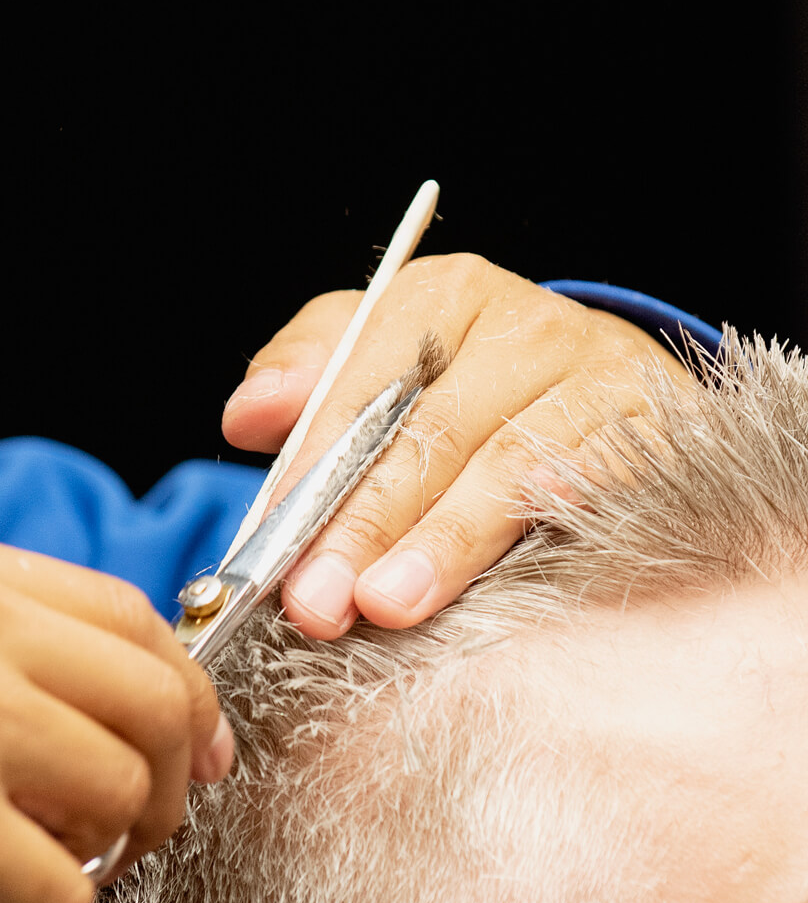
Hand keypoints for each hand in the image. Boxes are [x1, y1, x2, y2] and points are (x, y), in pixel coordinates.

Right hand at [0, 522, 230, 902]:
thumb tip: (91, 709)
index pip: (128, 615)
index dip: (183, 693)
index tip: (194, 751)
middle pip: (157, 701)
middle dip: (167, 787)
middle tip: (120, 840)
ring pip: (124, 797)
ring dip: (99, 866)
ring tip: (30, 890)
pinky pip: (64, 894)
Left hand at [223, 253, 694, 636]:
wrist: (599, 383)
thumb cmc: (464, 387)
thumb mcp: (380, 361)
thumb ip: (310, 379)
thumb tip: (247, 416)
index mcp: (447, 298)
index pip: (372, 376)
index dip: (321, 458)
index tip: (276, 528)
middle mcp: (528, 327)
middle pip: (435, 430)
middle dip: (366, 522)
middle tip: (317, 601)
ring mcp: (600, 378)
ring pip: (512, 468)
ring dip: (445, 543)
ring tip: (388, 604)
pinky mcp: (654, 435)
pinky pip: (594, 494)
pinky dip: (545, 539)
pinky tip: (511, 586)